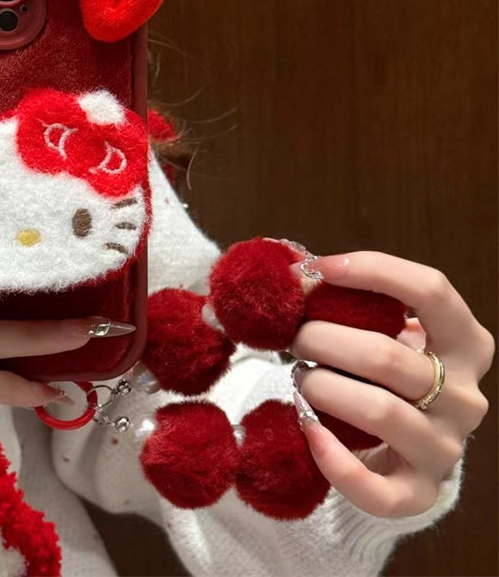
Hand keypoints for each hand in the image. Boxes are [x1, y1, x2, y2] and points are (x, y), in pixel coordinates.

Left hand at [287, 251, 493, 516]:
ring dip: (321, 386)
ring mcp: (446, 447)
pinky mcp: (419, 492)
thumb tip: (295, 270)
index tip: (318, 268)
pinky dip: (333, 458)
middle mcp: (465, 396)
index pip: (432, 291)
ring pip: (378, 410)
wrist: (402, 440)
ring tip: (300, 377)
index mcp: (466, 343)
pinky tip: (308, 428)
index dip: (373, 270)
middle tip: (293, 336)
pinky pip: (376, 488)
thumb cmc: (386, 369)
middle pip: (386, 356)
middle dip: (322, 339)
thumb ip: (351, 300)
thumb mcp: (384, 328)